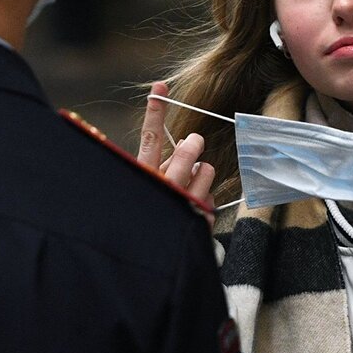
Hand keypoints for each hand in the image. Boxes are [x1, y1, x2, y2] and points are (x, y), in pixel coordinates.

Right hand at [138, 82, 216, 214]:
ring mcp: (181, 204)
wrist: (153, 265)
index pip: (150, 138)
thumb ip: (162, 166)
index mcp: (141, 176)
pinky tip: (191, 211)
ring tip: (190, 186)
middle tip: (195, 144)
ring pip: (205, 170)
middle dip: (193, 147)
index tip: (160, 87)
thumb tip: (186, 146)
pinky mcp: (197, 221)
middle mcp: (160, 188)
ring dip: (202, 174)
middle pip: (186, 153)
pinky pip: (211, 196)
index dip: (155, 112)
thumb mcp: (148, 188)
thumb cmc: (149, 219)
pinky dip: (204, 199)